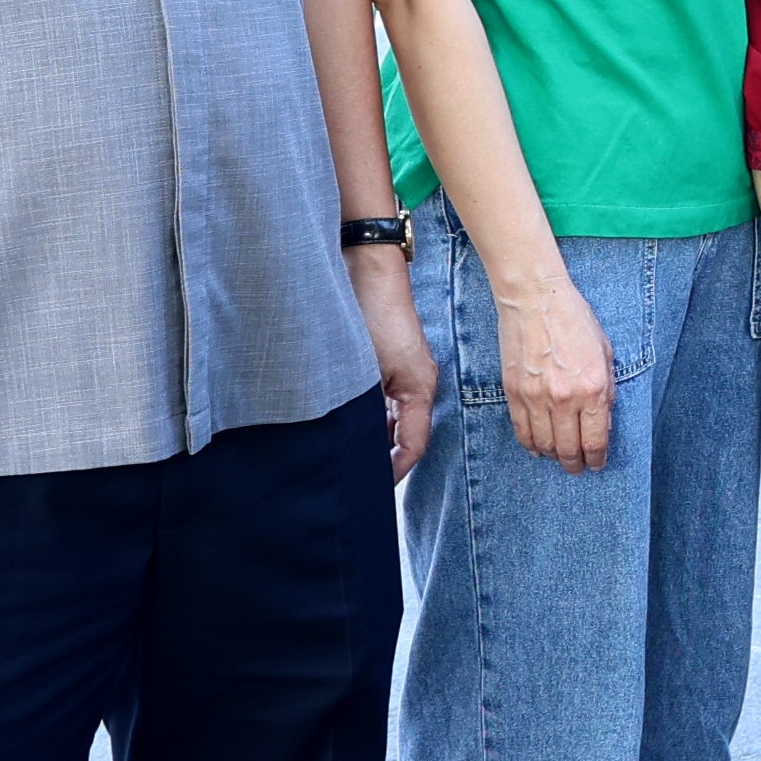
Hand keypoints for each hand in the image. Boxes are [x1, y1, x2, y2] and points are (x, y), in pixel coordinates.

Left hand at [349, 247, 437, 480]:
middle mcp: (416, 385)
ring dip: (371, 440)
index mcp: (420, 389)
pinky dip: (365, 420)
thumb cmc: (369, 315)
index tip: (366, 491)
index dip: (391, 473)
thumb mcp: (363, 372)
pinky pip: (382, 405)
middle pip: (404, 437)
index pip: (413, 447)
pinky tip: (340, 426)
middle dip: (380, 462)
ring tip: (341, 459)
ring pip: (391, 422)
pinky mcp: (387, 364)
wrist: (366, 269)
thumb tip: (352, 449)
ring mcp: (402, 374)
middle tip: (350, 482)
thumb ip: (363, 412)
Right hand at [492, 272, 615, 472]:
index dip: (597, 458)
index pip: (595, 439)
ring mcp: (536, 398)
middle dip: (575, 464)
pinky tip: (538, 448)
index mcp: (592, 387)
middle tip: (578, 469)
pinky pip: (522, 431)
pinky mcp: (514, 394)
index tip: (598, 464)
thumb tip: (603, 420)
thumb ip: (607, 388)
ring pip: (544, 445)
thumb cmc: (575, 319)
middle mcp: (564, 398)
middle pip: (569, 449)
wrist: (535, 300)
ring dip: (554, 457)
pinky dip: (531, 445)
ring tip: (560, 459)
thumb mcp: (605, 352)